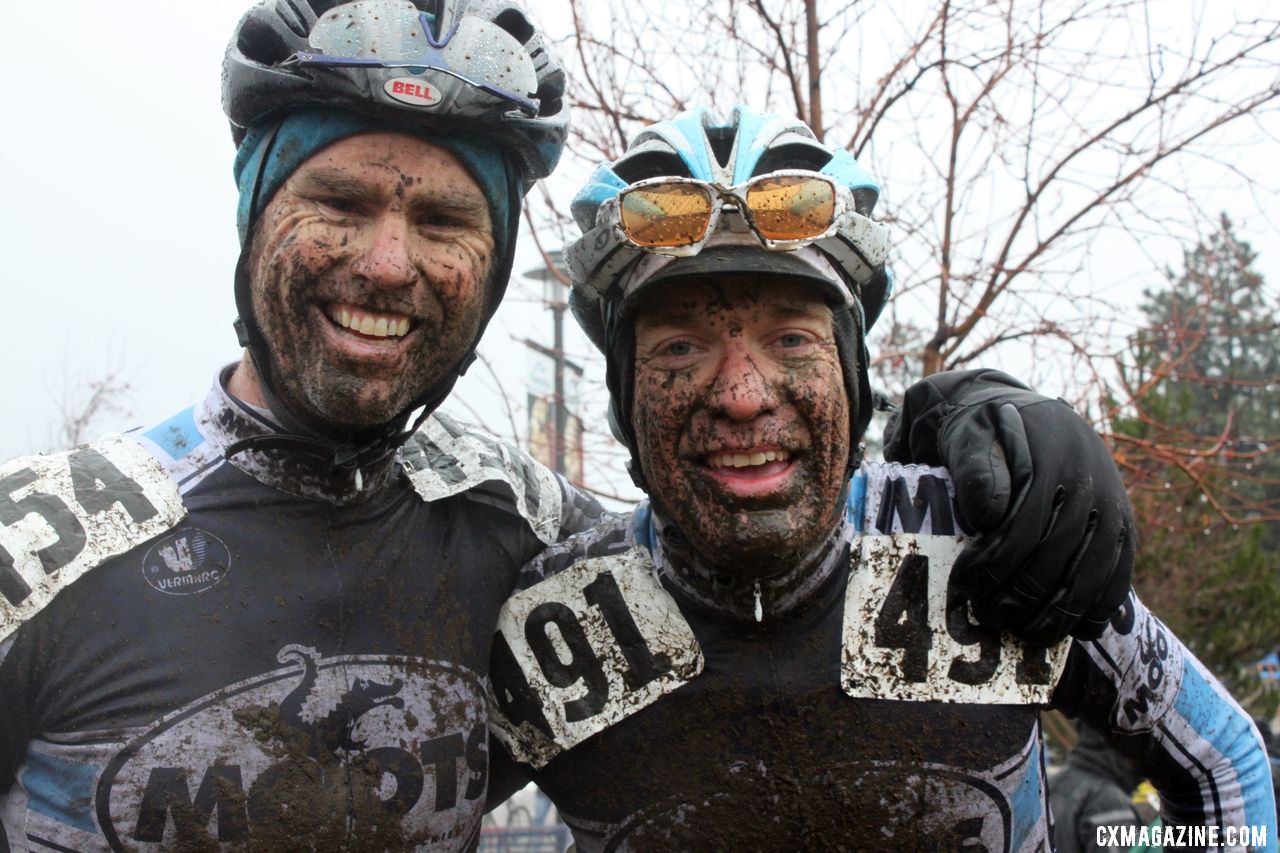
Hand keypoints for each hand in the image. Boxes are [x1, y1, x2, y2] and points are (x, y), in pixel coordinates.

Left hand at [883, 369, 1134, 644]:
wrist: (1024, 414)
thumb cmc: (985, 431)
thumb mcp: (969, 435)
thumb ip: (975, 469)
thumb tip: (989, 517)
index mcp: (1050, 455)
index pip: (1023, 524)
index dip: (993, 563)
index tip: (964, 585)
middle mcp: (1090, 479)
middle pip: (1058, 554)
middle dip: (1020, 594)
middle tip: (987, 617)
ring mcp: (1112, 504)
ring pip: (1093, 571)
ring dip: (1058, 612)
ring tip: (1024, 633)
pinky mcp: (1122, 525)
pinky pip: (1120, 574)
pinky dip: (1098, 607)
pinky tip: (1073, 631)